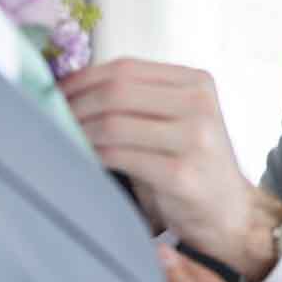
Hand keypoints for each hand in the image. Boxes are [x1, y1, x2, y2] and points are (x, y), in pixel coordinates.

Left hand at [63, 59, 281, 280]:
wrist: (231, 213)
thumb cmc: (191, 164)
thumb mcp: (175, 120)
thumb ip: (138, 100)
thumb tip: (70, 88)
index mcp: (196, 82)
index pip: (126, 68)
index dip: (83, 78)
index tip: (56, 91)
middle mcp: (198, 103)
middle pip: (117, 91)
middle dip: (76, 103)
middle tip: (50, 116)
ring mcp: (194, 137)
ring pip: (114, 123)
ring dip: (79, 130)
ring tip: (62, 138)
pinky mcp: (182, 173)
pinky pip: (120, 156)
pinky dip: (93, 155)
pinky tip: (83, 158)